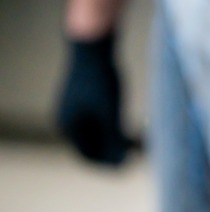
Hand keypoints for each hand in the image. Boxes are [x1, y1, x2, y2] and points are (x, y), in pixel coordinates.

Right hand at [56, 32, 130, 165]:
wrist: (93, 46)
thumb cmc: (101, 79)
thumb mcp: (110, 112)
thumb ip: (114, 139)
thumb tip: (121, 164)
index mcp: (69, 127)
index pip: (89, 157)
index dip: (111, 165)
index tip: (132, 165)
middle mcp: (67, 121)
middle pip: (93, 147)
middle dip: (116, 152)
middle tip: (140, 154)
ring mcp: (74, 110)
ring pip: (98, 134)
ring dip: (117, 141)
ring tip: (140, 142)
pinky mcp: (83, 100)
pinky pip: (99, 122)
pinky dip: (115, 127)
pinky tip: (132, 126)